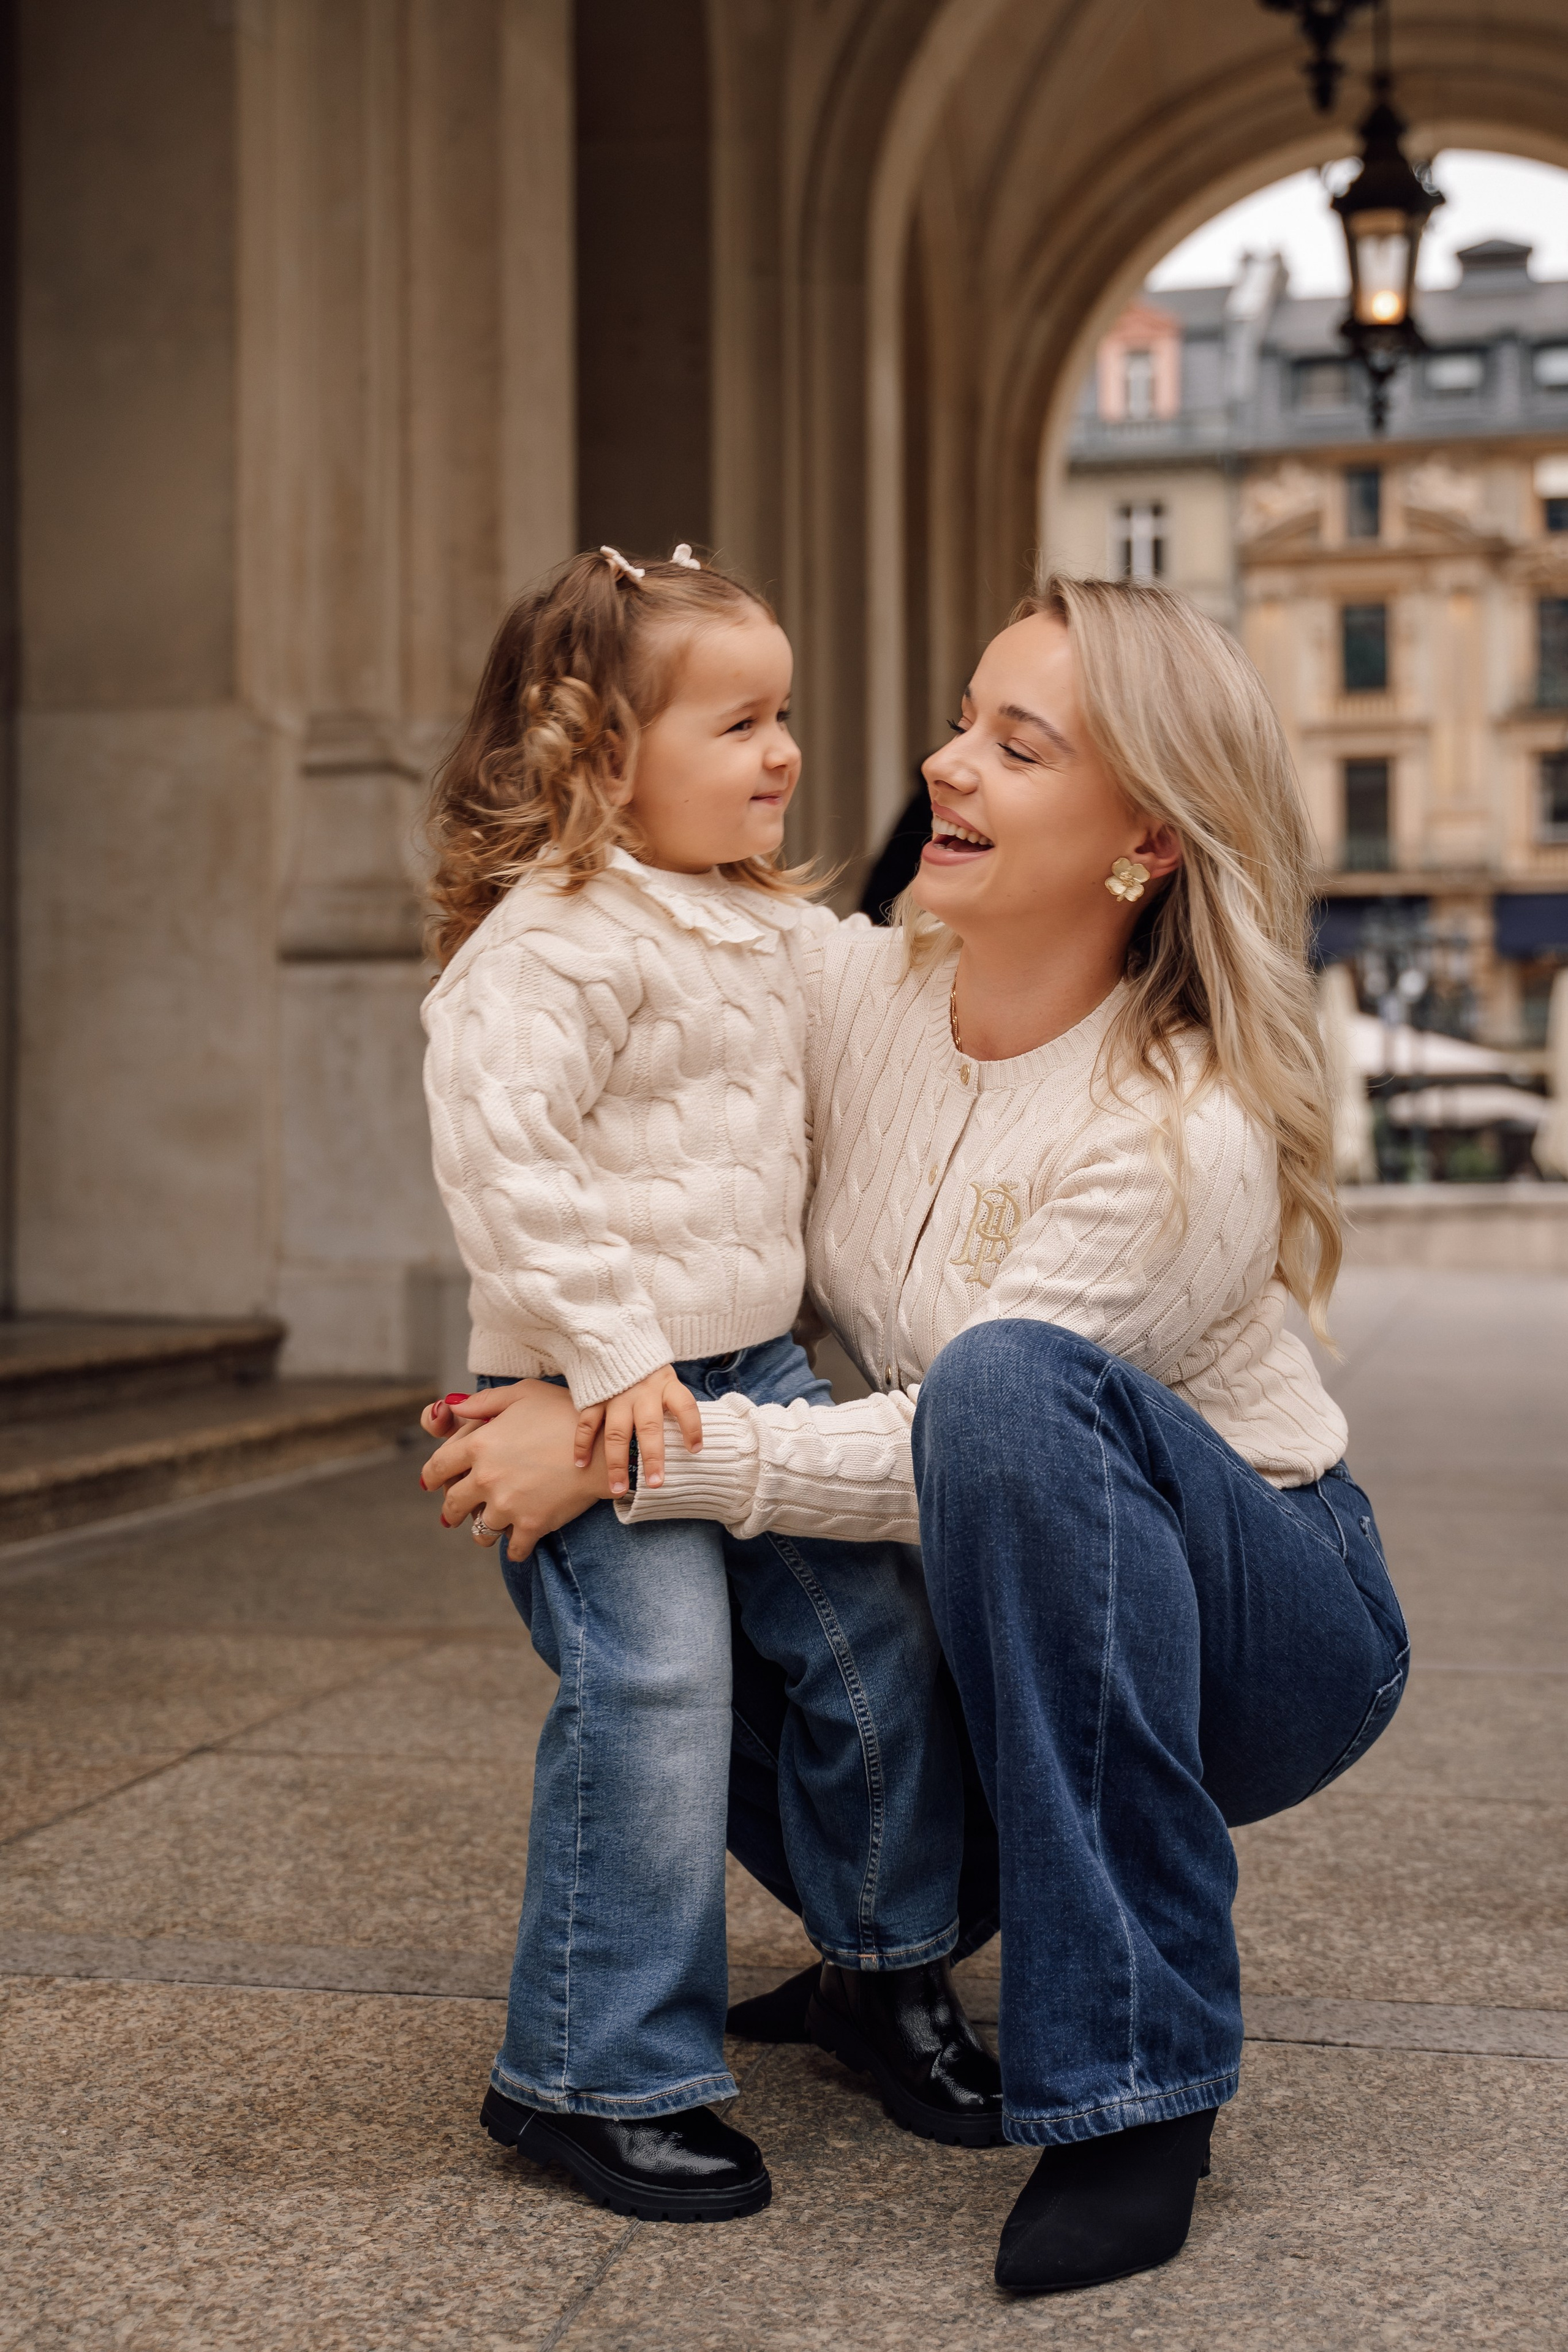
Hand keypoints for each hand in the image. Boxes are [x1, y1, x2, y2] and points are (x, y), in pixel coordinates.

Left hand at [418, 1380, 610, 1553]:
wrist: (605, 1444)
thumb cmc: (565, 1411)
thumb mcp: (522, 1393)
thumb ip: (483, 1402)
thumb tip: (450, 1406)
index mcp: (478, 1444)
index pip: (437, 1467)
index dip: (430, 1476)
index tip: (430, 1484)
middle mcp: (486, 1478)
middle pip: (452, 1504)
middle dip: (450, 1511)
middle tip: (452, 1515)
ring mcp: (507, 1505)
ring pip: (480, 1532)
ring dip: (482, 1531)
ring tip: (490, 1530)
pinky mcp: (532, 1525)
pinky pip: (513, 1549)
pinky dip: (515, 1549)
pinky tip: (519, 1543)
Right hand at [572, 1366, 702, 1496]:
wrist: (615, 1338)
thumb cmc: (648, 1370)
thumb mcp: (667, 1379)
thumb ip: (673, 1403)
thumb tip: (690, 1442)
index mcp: (666, 1385)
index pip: (685, 1406)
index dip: (692, 1428)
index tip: (695, 1450)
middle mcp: (643, 1392)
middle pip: (649, 1427)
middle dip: (652, 1458)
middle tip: (656, 1484)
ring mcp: (617, 1396)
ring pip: (617, 1433)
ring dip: (617, 1463)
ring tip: (618, 1488)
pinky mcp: (595, 1397)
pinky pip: (587, 1423)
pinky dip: (582, 1444)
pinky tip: (581, 1464)